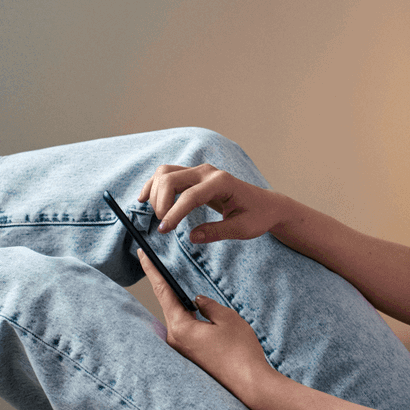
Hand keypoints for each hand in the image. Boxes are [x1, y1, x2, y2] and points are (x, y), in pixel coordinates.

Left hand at [138, 250, 283, 407]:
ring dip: (181, 305)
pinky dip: (188, 319)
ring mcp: (182, 351)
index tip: (142, 254)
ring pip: (179, 319)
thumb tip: (198, 300)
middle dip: (165, 286)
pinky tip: (197, 314)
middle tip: (156, 263)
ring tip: (181, 288)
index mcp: (181, 327)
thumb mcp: (227, 318)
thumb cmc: (240, 352)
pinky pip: (186, 331)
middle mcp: (176, 340)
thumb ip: (209, 304)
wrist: (250, 384)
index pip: (163, 292)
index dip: (152, 271)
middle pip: (168, 306)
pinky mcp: (191, 358)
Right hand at [139, 164, 291, 243]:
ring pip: (165, 173)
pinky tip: (144, 198)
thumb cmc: (257, 216)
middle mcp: (208, 173)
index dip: (174, 213)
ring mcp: (200, 172)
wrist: (266, 205)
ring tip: (158, 216)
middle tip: (163, 227)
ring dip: (155, 193)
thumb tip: (192, 237)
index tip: (164, 231)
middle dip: (160, 202)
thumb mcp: (242, 229)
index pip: (190, 196)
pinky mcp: (194, 176)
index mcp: (221, 183)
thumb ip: (217, 232)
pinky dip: (154, 185)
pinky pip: (168, 175)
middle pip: (170, 178)